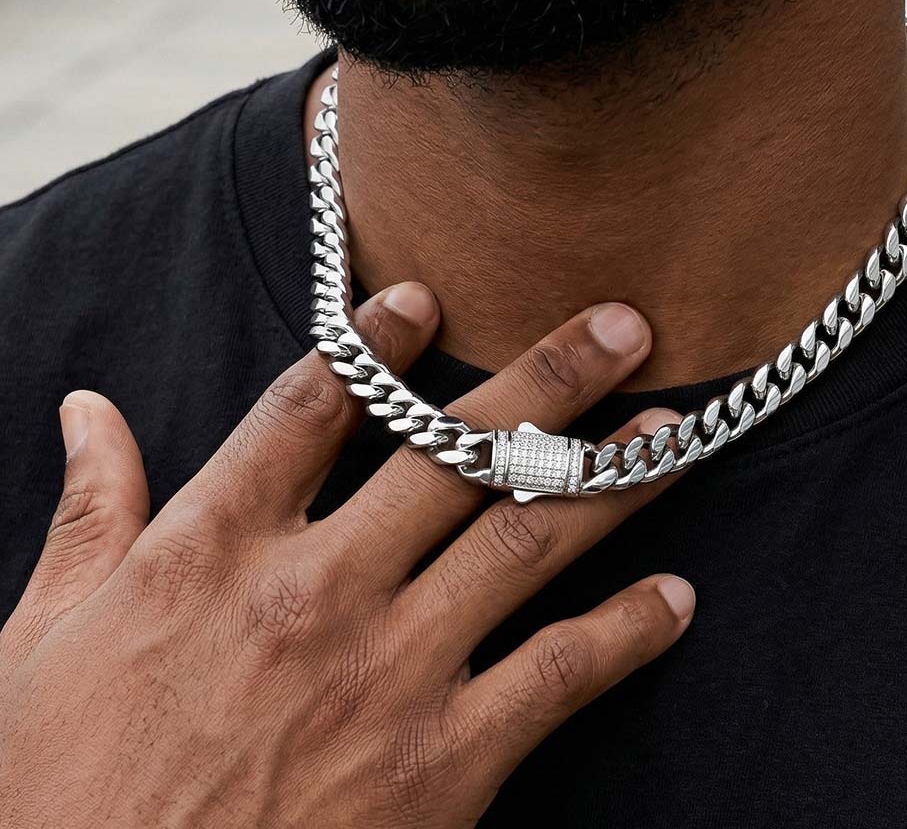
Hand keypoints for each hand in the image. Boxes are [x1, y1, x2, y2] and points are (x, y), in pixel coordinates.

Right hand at [0, 284, 692, 827]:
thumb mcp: (41, 645)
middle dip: (550, 379)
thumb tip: (85, 410)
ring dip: (610, 479)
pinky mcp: (441, 764)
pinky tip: (675, 599)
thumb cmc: (54, 796)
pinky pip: (557, 674)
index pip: (314, 408)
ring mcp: (386, 673)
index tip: (431, 295)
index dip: (378, 344)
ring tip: (670, 432)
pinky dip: (626, 632)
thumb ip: (89, 515)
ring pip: (524, 540)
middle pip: (454, 451)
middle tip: (623, 326)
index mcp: (212, 549)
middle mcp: (314, 590)